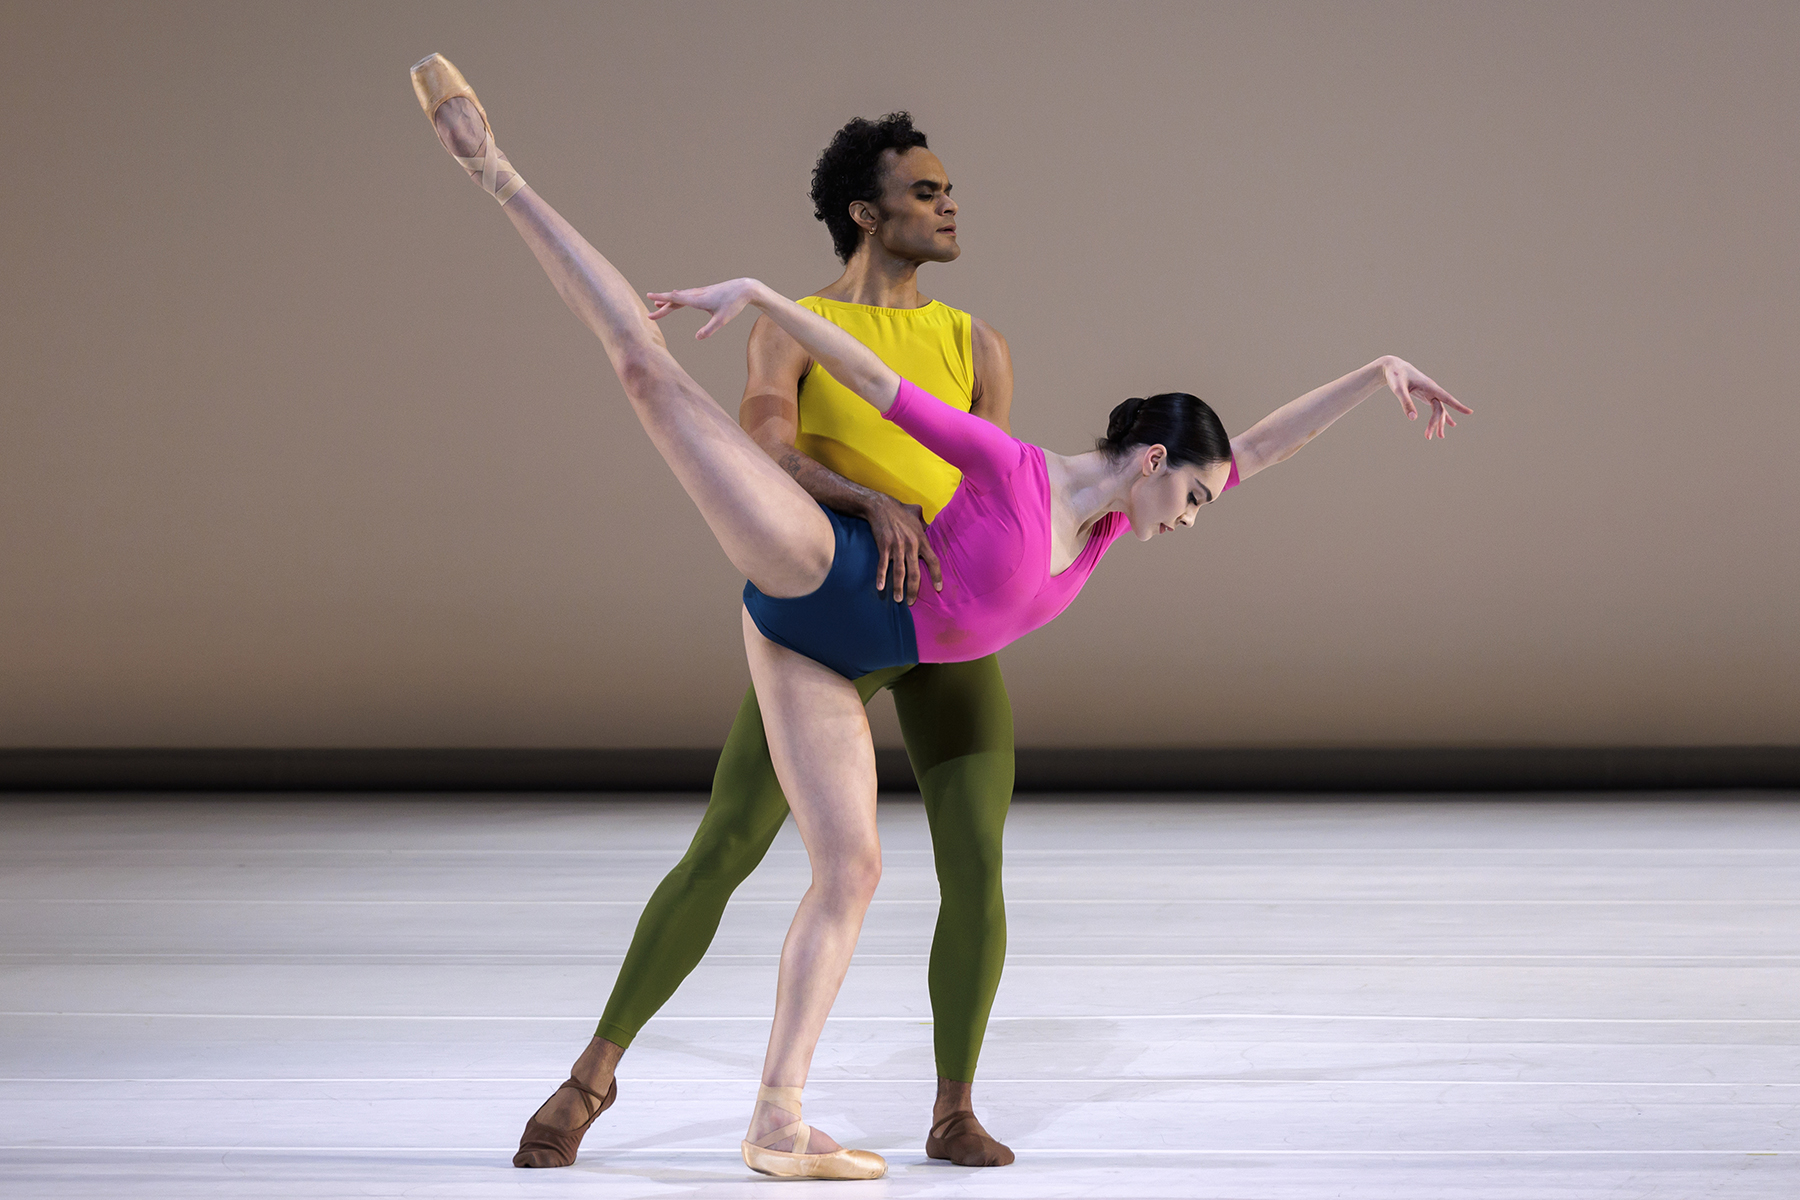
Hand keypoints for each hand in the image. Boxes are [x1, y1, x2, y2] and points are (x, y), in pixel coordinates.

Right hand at [646, 278, 760, 338]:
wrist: (744, 289)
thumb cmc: (733, 304)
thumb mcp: (722, 320)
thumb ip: (709, 330)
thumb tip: (697, 338)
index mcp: (697, 299)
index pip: (675, 299)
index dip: (661, 299)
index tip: (648, 297)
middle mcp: (696, 294)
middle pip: (674, 300)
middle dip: (661, 306)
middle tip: (649, 315)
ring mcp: (700, 293)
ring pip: (680, 297)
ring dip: (668, 302)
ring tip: (658, 305)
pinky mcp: (705, 293)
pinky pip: (687, 296)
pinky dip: (678, 298)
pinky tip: (677, 298)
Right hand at [862, 494, 942, 603]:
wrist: (881, 506)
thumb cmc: (900, 510)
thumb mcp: (918, 515)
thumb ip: (925, 524)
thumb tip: (931, 528)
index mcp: (921, 540)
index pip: (933, 561)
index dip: (937, 575)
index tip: (938, 588)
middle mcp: (911, 545)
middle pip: (915, 573)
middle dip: (914, 590)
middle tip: (912, 602)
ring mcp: (897, 546)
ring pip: (899, 572)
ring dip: (898, 588)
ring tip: (898, 599)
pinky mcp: (884, 546)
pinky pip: (883, 565)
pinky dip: (881, 577)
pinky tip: (880, 587)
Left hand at [1380, 356, 1471, 439]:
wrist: (1394, 367)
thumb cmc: (1396, 376)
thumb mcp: (1398, 389)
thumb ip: (1405, 402)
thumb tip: (1413, 419)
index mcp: (1429, 386)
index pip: (1446, 398)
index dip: (1457, 406)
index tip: (1469, 412)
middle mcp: (1432, 389)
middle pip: (1439, 409)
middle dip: (1436, 423)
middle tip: (1427, 437)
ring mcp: (1430, 392)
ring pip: (1439, 409)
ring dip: (1439, 423)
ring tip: (1440, 437)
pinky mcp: (1426, 395)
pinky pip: (1436, 407)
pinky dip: (1441, 416)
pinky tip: (1448, 424)